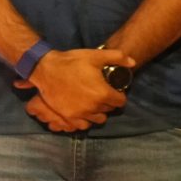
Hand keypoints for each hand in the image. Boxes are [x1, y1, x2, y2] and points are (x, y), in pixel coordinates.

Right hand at [17, 47, 131, 126]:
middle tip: (101, 94)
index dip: (119, 95)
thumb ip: (118, 57)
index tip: (113, 91)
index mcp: (103, 93)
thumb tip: (133, 63)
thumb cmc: (72, 62)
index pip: (121, 102)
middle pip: (109, 110)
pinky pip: (84, 125)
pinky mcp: (69, 116)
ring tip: (93, 103)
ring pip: (98, 119)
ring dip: (98, 112)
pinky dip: (86, 120)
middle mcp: (94, 106)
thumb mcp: (96, 55)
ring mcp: (81, 113)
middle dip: (108, 103)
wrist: (46, 69)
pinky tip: (83, 112)